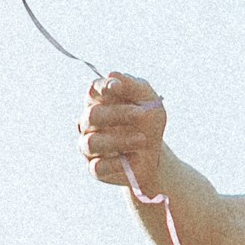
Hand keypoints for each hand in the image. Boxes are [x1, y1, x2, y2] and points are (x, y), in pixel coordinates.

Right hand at [80, 72, 167, 199]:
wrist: (156, 155)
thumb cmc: (148, 123)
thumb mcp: (149, 101)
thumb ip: (133, 86)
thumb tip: (112, 75)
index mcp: (99, 102)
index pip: (93, 90)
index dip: (103, 87)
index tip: (117, 87)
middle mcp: (88, 123)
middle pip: (92, 115)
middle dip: (118, 114)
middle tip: (142, 115)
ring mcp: (89, 146)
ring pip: (92, 142)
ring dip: (120, 140)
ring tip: (142, 140)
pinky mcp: (95, 168)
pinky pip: (98, 166)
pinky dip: (117, 163)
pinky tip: (134, 159)